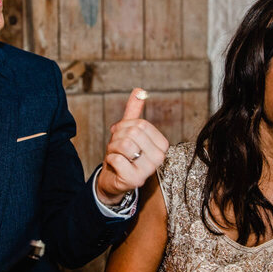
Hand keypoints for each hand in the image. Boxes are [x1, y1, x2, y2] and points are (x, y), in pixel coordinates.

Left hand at [96, 88, 169, 204]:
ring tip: (115, 155)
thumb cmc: (123, 154)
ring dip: (112, 148)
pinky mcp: (135, 180)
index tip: (120, 134)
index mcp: (162, 144)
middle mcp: (160, 158)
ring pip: (124, 145)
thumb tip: (139, 91)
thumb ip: (134, 112)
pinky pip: (117, 159)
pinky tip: (115, 166)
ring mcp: (149, 170)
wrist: (113, 179)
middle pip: (132, 133)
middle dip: (117, 137)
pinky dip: (110, 160)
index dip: (125, 126)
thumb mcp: (128, 132)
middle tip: (116, 147)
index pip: (141, 124)